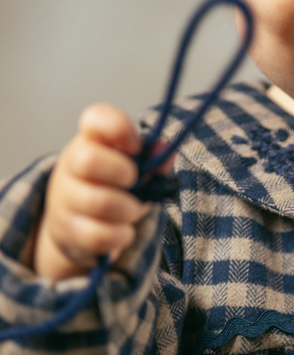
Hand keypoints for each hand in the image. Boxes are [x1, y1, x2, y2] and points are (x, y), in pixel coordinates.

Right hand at [33, 103, 172, 281]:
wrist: (76, 223)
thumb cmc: (113, 186)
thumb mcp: (133, 167)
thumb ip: (153, 158)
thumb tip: (165, 150)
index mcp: (91, 141)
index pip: (96, 118)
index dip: (120, 128)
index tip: (135, 146)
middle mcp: (71, 165)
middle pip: (88, 160)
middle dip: (124, 174)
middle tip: (134, 181)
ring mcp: (66, 199)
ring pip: (100, 202)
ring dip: (129, 209)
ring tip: (132, 210)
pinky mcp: (69, 231)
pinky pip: (101, 235)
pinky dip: (122, 235)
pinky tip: (123, 231)